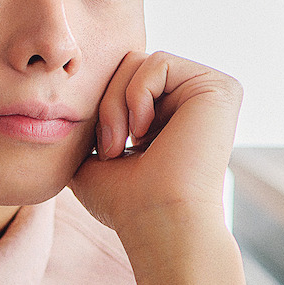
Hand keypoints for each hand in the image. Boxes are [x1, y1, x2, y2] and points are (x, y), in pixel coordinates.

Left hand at [71, 50, 251, 284]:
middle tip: (109, 149)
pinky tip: (144, 134)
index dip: (101, 109)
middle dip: (107, 105)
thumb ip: (88, 127)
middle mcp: (195, 100)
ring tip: (120, 145)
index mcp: (172, 113)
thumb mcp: (93, 158)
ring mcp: (210, 92)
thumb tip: (64, 108)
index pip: (122, 79)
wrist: (156, 223)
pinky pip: (157, 62)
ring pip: (139, 61)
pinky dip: (136, 96)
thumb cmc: (125, 203)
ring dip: (116, 105)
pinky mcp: (219, 87)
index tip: (102, 152)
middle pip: (128, 64)